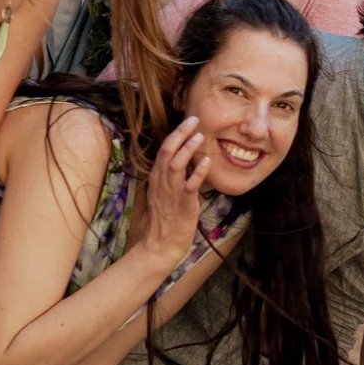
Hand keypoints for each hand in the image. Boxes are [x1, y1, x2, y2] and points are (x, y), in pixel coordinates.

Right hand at [137, 116, 210, 262]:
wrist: (160, 245)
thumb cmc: (166, 219)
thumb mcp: (164, 193)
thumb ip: (170, 177)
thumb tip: (182, 160)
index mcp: (157, 178)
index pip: (163, 150)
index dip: (176, 134)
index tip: (188, 122)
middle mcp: (161, 182)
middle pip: (167, 152)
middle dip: (180, 134)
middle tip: (194, 119)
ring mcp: (171, 193)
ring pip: (176, 165)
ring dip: (188, 149)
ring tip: (199, 135)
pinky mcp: (183, 204)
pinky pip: (189, 186)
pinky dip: (197, 172)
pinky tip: (206, 162)